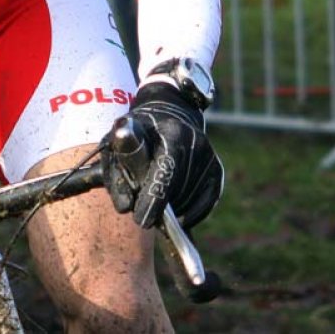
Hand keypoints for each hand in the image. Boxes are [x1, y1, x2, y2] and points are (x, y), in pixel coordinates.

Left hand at [100, 81, 223, 229]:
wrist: (167, 114)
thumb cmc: (137, 135)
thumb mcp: (120, 144)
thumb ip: (117, 174)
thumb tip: (126, 208)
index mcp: (170, 132)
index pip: (165, 169)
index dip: (154, 197)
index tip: (142, 221)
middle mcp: (195, 142)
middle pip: (178, 188)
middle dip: (160, 207)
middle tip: (144, 216)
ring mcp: (209, 156)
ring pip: (190, 199)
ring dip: (172, 210)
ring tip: (156, 202)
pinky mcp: (216, 170)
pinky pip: (205, 204)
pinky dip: (188, 213)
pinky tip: (175, 211)